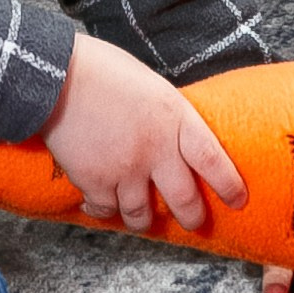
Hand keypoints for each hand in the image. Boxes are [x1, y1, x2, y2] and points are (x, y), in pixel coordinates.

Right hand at [42, 33, 247, 236]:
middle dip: (192, 217)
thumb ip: (167, 117)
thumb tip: (171, 136)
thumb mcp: (151, 86)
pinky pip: (105, 211)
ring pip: (142, 215)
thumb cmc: (102, 70)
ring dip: (143, 221)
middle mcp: (156, 150)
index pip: (213, 160)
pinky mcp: (95, 182)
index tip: (238, 200)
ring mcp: (126, 170)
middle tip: (193, 222)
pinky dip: (102, 212)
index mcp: (175, 119)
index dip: (228, 184)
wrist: (56, 76)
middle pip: (184, 199)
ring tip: (142, 220)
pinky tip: (99, 206)